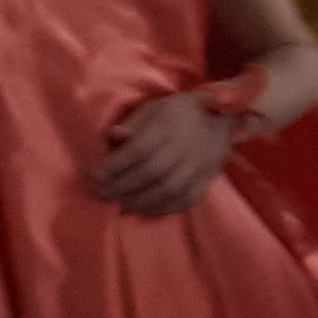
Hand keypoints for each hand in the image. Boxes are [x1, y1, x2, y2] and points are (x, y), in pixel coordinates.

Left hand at [96, 91, 238, 216]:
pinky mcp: (207, 180)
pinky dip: (163, 208)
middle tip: (101, 193)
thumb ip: (132, 125)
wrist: (223, 117)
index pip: (139, 149)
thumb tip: (114, 136)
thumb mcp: (153, 109)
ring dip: (139, 201)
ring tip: (119, 203)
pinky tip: (145, 208)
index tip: (95, 174)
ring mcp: (199, 166)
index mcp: (169, 125)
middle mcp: (185, 147)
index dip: (114, 164)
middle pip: (150, 172)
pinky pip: (186, 200)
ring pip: (167, 190)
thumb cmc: (179, 113)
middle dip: (121, 186)